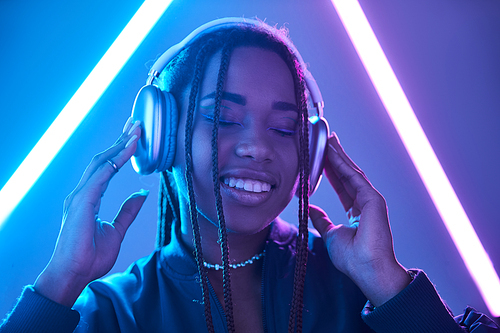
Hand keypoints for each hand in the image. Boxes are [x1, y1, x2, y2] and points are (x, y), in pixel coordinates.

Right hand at [34, 118, 147, 306]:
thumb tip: (142, 193)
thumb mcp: (117, 230)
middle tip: (136, 123)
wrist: (74, 274)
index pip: (106, 167)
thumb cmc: (90, 256)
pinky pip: (102, 175)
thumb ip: (128, 210)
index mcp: (90, 197)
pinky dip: (116, 160)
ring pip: (102, 162)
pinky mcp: (82, 202)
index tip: (134, 136)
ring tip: (136, 130)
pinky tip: (129, 149)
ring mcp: (80, 196)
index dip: (120, 150)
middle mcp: (83, 192)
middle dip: (120, 140)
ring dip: (120, 144)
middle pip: (103, 159)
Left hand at [310, 133, 409, 305]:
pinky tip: (333, 152)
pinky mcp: (374, 200)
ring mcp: (371, 200)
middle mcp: (366, 203)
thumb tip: (310, 208)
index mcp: (357, 211)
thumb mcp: (330, 235)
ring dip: (339, 155)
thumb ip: (322, 220)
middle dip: (336, 157)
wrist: (367, 270)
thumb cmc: (353, 258)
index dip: (331, 170)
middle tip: (326, 139)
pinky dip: (343, 163)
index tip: (321, 157)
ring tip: (328, 139)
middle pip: (348, 174)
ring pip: (352, 172)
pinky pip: (355, 177)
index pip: (342, 185)